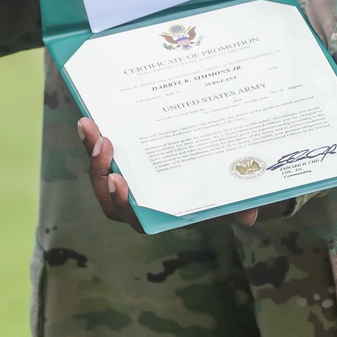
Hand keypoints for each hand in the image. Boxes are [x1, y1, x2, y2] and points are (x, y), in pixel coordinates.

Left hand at [77, 117, 258, 231]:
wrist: (215, 169)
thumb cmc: (219, 189)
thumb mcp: (230, 196)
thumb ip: (236, 204)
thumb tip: (249, 215)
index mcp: (157, 215)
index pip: (133, 216)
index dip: (122, 202)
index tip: (120, 181)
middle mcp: (135, 202)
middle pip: (107, 194)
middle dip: (99, 171)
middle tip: (103, 144)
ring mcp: (125, 180)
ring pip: (99, 172)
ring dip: (91, 151)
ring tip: (89, 125)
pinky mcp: (119, 159)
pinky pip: (100, 153)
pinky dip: (91, 139)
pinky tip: (88, 119)